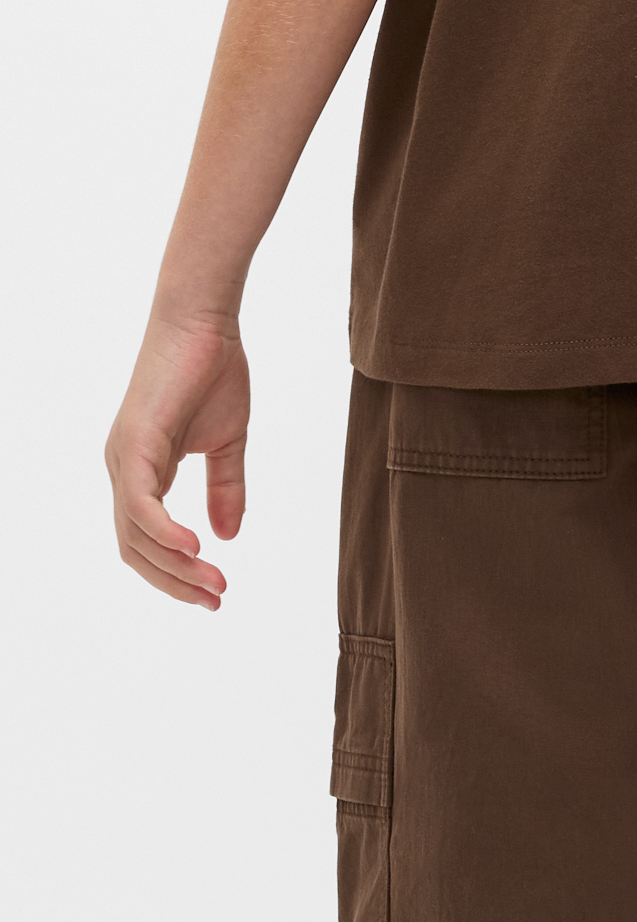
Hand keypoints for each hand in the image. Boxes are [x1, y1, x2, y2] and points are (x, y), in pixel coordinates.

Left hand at [105, 309, 250, 608]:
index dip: (177, 572)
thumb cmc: (213, 370)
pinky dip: (165, 532)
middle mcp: (123, 469)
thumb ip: (225, 488)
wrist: (205, 321)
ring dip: (177, 566)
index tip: (217, 593)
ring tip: (216, 584)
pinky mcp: (134, 443)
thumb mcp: (228, 442)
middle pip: (135, 548)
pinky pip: (139, 504)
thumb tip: (227, 537)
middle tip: (217, 600)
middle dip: (175, 582)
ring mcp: (124, 458)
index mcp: (141, 470)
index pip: (146, 540)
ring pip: (135, 535)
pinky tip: (195, 550)